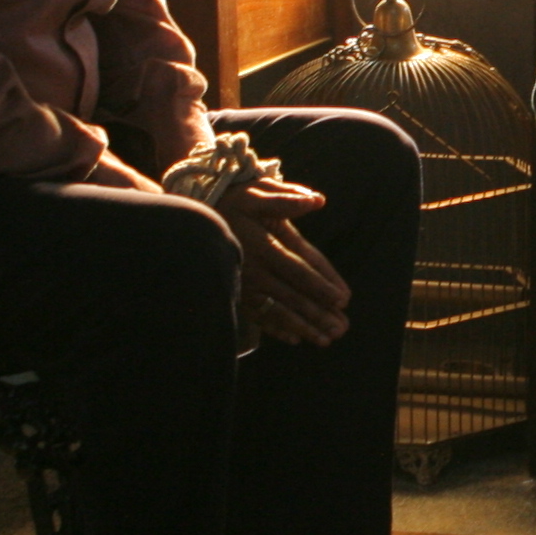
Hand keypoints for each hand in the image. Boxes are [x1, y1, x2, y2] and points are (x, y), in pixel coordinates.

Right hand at [234, 175, 348, 348]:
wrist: (192, 219)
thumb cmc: (232, 202)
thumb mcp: (257, 194)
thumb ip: (286, 200)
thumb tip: (317, 200)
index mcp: (264, 245)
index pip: (299, 268)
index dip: (321, 284)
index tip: (343, 299)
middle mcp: (255, 269)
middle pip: (292, 295)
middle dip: (318, 314)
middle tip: (341, 328)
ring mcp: (244, 285)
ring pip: (277, 311)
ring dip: (302, 327)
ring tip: (325, 340)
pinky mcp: (235, 294)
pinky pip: (257, 316)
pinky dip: (275, 329)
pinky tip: (293, 339)